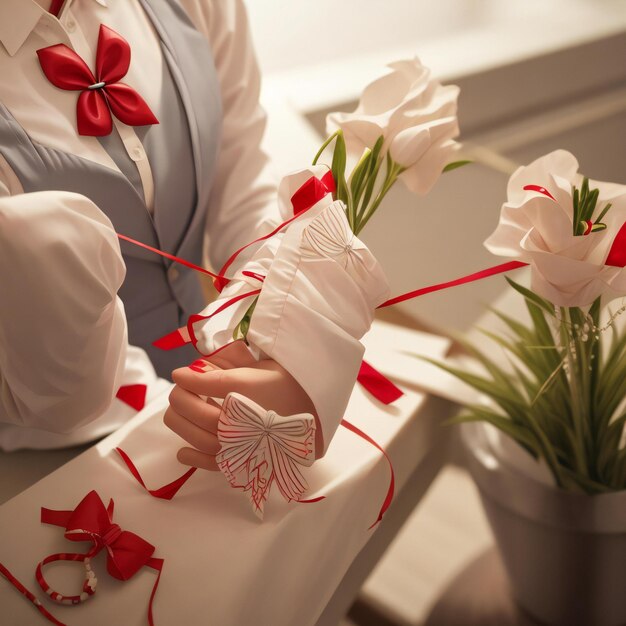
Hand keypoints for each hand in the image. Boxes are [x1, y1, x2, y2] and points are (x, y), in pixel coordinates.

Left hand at [163, 341, 320, 470]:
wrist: (315, 414)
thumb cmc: (288, 385)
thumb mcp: (260, 367)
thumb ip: (231, 362)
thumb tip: (200, 363)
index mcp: (246, 390)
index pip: (203, 382)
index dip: (187, 377)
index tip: (180, 374)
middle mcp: (240, 418)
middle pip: (193, 408)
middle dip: (180, 396)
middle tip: (180, 389)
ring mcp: (239, 442)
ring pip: (195, 435)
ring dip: (179, 421)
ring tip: (176, 412)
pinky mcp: (243, 460)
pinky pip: (212, 463)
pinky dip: (193, 458)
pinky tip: (182, 452)